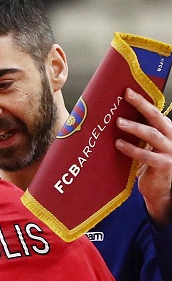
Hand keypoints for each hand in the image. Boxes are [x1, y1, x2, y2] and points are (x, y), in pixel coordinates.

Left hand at [115, 88, 171, 227]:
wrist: (159, 190)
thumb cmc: (149, 165)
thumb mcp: (146, 146)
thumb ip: (139, 133)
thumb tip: (115, 118)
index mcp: (166, 130)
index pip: (155, 111)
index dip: (142, 100)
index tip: (127, 91)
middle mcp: (171, 138)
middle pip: (156, 117)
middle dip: (141, 105)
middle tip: (126, 96)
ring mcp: (169, 151)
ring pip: (152, 134)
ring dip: (134, 127)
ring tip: (118, 122)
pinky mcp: (163, 165)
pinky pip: (146, 155)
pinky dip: (131, 149)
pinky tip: (119, 145)